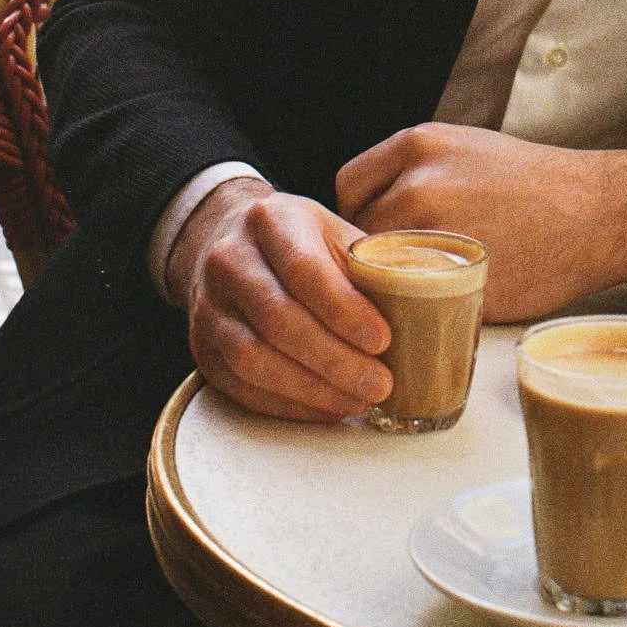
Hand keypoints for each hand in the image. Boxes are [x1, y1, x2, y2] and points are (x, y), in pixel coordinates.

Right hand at [166, 178, 392, 421]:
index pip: (304, 269)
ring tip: (358, 400)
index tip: (383, 340)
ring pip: (253, 358)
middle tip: (379, 383)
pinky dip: (287, 404)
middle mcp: (229, 259)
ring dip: (311, 389)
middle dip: (334, 360)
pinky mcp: (202, 348)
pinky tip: (325, 407)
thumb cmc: (298, 241)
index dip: (344, 311)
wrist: (228, 242)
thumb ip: (369, 264)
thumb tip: (424, 302)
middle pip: (278, 320)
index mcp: (271, 219)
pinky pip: (241, 387)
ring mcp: (208, 306)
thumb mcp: (333, 232)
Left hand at [335, 124, 626, 321]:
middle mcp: (418, 186)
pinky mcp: (456, 284)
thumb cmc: (537, 182)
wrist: (600, 211)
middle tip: (400, 265)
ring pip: (378, 273)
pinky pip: (414, 304)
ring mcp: (436, 236)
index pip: (349, 186)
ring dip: (389, 285)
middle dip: (372, 252)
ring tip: (419, 287)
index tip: (379, 229)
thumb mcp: (467, 148)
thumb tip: (373, 205)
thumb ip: (414, 169)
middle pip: (358, 232)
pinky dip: (420, 309)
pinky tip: (444, 303)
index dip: (360, 212)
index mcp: (419, 146)